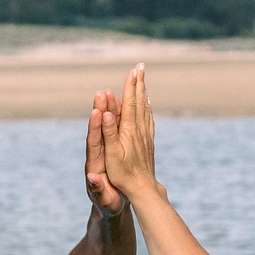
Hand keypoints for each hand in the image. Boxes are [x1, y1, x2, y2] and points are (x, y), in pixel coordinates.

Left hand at [82, 88, 126, 215]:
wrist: (111, 204)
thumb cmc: (107, 204)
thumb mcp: (103, 200)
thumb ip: (97, 190)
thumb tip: (92, 179)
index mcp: (94, 164)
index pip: (93, 143)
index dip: (93, 128)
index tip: (95, 112)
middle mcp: (98, 154)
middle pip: (98, 130)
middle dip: (100, 111)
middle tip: (102, 92)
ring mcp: (105, 150)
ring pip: (107, 127)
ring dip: (109, 110)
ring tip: (111, 91)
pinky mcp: (112, 149)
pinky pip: (116, 130)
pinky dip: (119, 118)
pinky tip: (123, 104)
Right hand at [100, 64, 157, 200]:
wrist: (143, 189)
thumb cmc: (124, 174)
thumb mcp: (112, 155)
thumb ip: (109, 133)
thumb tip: (106, 113)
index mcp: (129, 131)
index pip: (130, 103)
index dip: (131, 86)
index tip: (133, 70)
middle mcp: (139, 130)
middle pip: (140, 101)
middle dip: (139, 83)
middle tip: (140, 66)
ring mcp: (145, 136)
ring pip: (145, 109)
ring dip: (143, 92)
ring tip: (143, 80)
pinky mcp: (148, 142)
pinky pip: (148, 120)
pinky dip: (147, 108)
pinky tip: (148, 105)